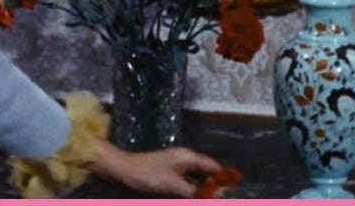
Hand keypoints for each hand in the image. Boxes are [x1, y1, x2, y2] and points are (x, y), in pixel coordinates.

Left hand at [91, 138, 221, 196]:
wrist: (123, 171)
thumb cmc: (149, 175)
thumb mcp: (174, 186)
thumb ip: (195, 192)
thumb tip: (216, 196)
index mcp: (188, 157)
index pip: (213, 167)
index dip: (223, 179)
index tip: (231, 192)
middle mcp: (184, 160)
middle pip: (206, 173)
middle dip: (213, 186)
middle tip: (219, 198)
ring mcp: (176, 167)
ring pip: (196, 179)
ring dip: (202, 190)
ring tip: (206, 198)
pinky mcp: (168, 175)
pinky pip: (186, 183)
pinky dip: (191, 191)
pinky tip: (191, 197)